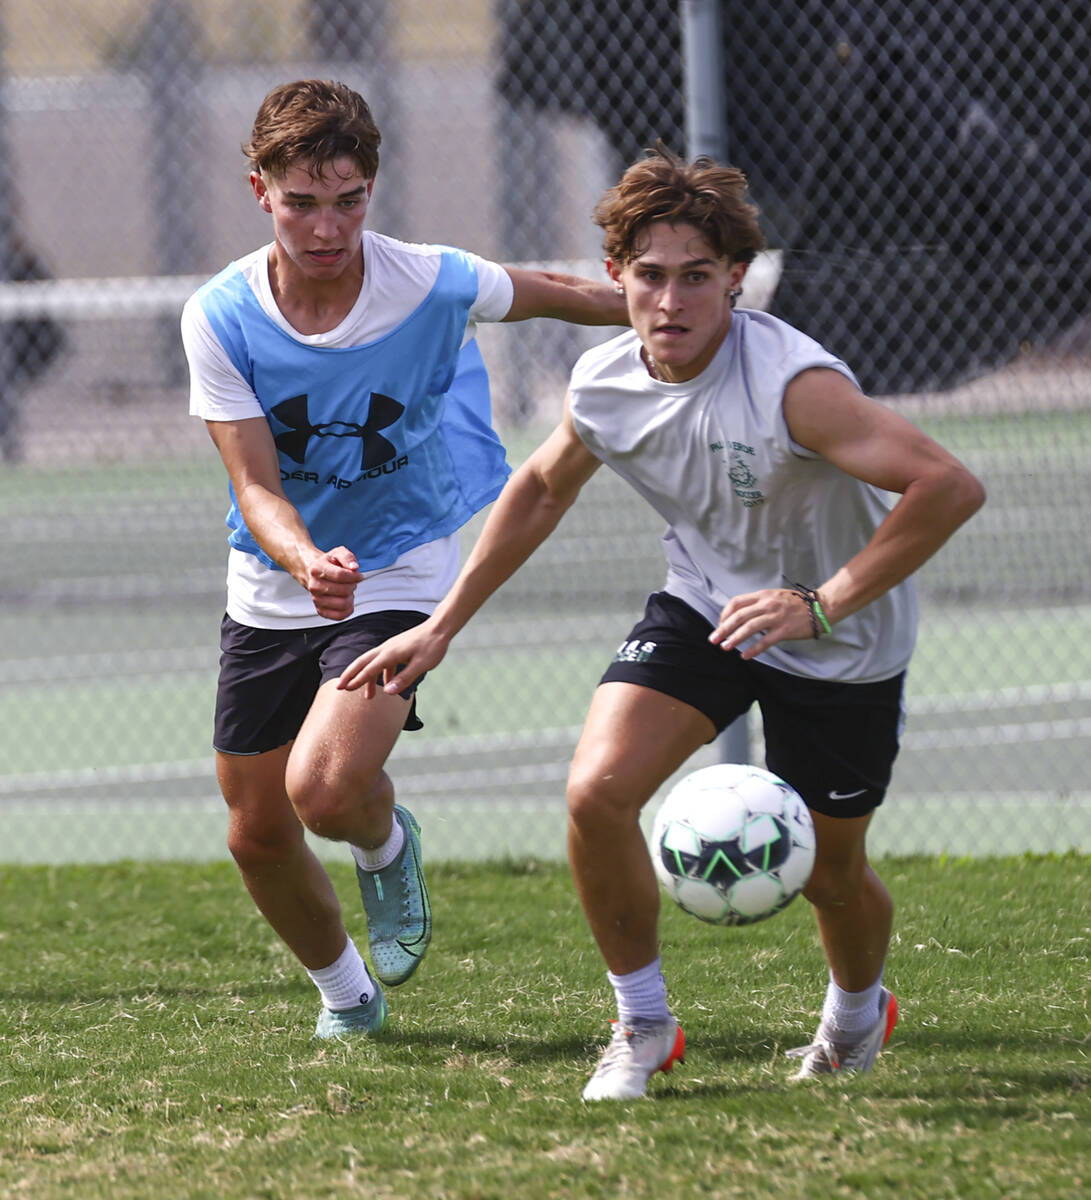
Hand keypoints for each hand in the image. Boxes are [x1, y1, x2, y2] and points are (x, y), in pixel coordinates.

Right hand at [304, 546, 362, 620]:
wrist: (314, 573)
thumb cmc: (328, 564)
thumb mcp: (338, 553)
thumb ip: (347, 557)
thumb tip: (354, 567)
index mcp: (317, 570)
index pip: (341, 575)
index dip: (355, 576)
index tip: (359, 576)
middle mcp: (314, 586)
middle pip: (343, 590)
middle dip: (353, 585)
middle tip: (351, 582)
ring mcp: (317, 600)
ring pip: (343, 604)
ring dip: (350, 597)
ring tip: (347, 590)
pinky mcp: (321, 611)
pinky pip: (340, 615)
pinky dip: (348, 609)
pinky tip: (346, 599)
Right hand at [337, 620, 451, 695]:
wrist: (440, 628)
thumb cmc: (432, 646)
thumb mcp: (421, 665)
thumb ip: (404, 679)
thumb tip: (388, 692)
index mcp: (390, 653)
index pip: (369, 669)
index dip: (356, 680)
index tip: (345, 689)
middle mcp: (386, 648)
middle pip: (362, 662)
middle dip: (350, 675)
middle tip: (340, 687)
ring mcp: (391, 647)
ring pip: (372, 663)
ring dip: (367, 678)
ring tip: (367, 696)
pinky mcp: (397, 648)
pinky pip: (384, 662)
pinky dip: (381, 674)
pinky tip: (387, 684)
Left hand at [708, 587, 815, 660]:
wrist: (820, 607)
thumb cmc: (796, 603)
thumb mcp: (774, 596)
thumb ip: (758, 603)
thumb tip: (740, 614)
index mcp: (763, 595)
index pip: (736, 602)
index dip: (725, 614)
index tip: (720, 624)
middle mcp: (767, 604)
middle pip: (739, 616)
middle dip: (723, 628)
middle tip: (714, 639)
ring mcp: (776, 617)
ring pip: (749, 628)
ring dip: (735, 639)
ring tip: (725, 647)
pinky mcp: (784, 630)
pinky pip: (765, 641)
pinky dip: (753, 649)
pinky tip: (745, 656)